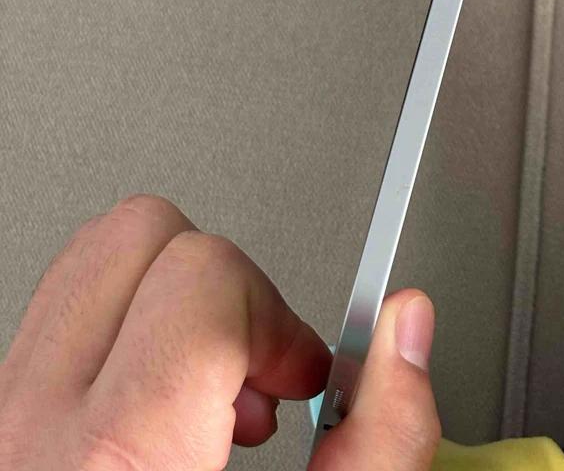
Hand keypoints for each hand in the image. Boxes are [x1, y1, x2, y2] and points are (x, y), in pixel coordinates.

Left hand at [0, 195, 439, 469]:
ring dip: (170, 308)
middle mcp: (29, 427)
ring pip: (87, 265)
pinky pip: (52, 324)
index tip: (312, 365)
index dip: (279, 314)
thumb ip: (379, 450)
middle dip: (225, 285)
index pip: (206, 276)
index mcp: (116, 455)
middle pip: (138, 233)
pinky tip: (156, 421)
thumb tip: (408, 332)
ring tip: (211, 400)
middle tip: (260, 373)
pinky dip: (118, 344)